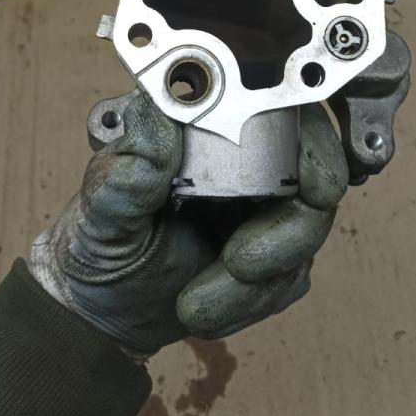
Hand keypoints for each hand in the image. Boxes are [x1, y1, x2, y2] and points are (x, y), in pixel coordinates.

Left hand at [28, 91, 348, 357]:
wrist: (100, 305)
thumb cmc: (99, 242)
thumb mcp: (103, 204)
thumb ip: (130, 164)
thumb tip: (152, 109)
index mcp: (206, 124)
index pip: (283, 109)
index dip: (312, 142)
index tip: (313, 187)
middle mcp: (245, 156)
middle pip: (315, 176)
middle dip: (288, 232)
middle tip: (238, 266)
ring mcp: (265, 204)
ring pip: (306, 234)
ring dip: (256, 283)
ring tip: (194, 302)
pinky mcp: (273, 252)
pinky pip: (290, 277)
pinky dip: (250, 302)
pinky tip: (207, 305)